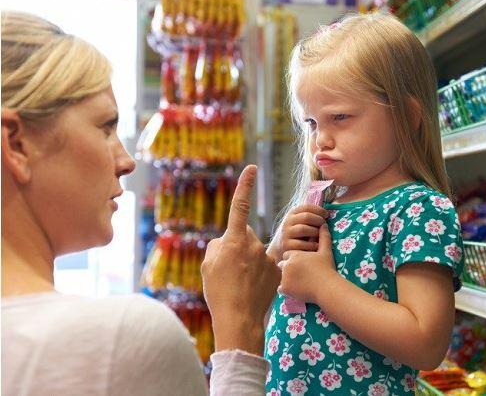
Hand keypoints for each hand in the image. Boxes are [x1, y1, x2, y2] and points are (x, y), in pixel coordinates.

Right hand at [201, 165, 280, 355]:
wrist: (239, 319)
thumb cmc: (219, 292)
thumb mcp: (208, 265)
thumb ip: (217, 246)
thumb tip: (227, 240)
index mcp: (234, 241)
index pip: (240, 206)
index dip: (245, 186)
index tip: (251, 168)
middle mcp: (253, 244)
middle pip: (244, 235)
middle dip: (237, 245)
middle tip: (229, 269)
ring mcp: (267, 257)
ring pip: (255, 251)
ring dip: (248, 261)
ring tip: (240, 282)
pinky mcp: (277, 269)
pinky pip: (266, 264)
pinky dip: (259, 272)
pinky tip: (252, 287)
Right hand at [268, 204, 327, 262]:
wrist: (282, 249)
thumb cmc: (298, 234)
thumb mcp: (301, 222)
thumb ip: (311, 217)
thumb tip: (327, 213)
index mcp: (292, 213)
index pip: (306, 207)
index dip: (318, 210)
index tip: (326, 214)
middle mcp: (288, 222)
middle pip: (306, 216)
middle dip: (318, 220)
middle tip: (325, 225)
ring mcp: (286, 233)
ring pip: (303, 229)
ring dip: (315, 232)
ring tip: (321, 236)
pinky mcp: (286, 245)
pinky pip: (302, 244)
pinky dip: (312, 245)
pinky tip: (317, 246)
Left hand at [278, 224, 337, 304]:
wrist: (326, 286)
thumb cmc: (326, 268)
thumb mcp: (325, 251)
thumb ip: (323, 237)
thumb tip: (324, 225)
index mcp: (294, 255)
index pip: (287, 255)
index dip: (294, 259)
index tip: (302, 264)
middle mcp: (287, 264)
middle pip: (282, 265)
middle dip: (288, 268)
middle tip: (300, 274)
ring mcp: (284, 277)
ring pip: (281, 277)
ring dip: (287, 279)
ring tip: (299, 282)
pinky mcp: (285, 288)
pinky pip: (281, 289)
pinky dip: (286, 290)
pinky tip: (296, 289)